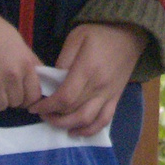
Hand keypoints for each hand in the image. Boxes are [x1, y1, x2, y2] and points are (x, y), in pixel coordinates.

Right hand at [0, 6, 43, 113]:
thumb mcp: (20, 43)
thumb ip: (31, 62)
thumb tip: (39, 78)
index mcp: (26, 64)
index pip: (35, 95)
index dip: (29, 98)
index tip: (22, 95)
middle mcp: (13, 77)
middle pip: (18, 102)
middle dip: (12, 97)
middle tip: (4, 88)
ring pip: (3, 107)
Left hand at [33, 22, 145, 137]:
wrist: (130, 33)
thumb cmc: (100, 33)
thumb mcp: (77, 36)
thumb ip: (63, 59)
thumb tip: (53, 80)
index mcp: (87, 69)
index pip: (64, 97)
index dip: (47, 107)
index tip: (35, 107)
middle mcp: (99, 86)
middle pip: (74, 112)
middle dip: (53, 117)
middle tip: (42, 114)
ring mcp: (109, 94)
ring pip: (88, 120)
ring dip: (69, 126)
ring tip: (55, 122)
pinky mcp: (116, 98)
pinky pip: (104, 120)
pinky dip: (90, 130)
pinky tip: (76, 131)